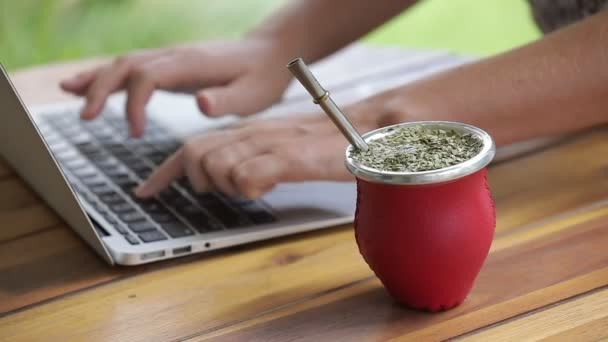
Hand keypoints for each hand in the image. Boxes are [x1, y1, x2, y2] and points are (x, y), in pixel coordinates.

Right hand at [60, 39, 292, 135]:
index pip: (149, 76)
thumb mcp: (253, 94)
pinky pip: (134, 68)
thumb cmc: (263, 77)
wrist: (271, 53)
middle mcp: (176, 56)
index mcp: (192, 64)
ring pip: (125, 63)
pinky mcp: (171, 66)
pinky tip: (91, 86)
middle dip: (102, 88)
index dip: (135, 103)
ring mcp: (172, 58)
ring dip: (97, 77)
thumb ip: (227, 101)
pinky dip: (109, 76)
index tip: (136, 133)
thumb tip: (199, 103)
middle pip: (128, 66)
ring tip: (69, 92)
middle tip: (86, 118)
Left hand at [134, 107, 384, 198]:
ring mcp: (269, 143)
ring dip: (226, 186)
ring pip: (217, 166)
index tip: (145, 192)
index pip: (190, 147)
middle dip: (198, 180)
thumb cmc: (325, 143)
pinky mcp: (289, 156)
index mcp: (246, 131)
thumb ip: (252, 160)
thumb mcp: (279, 150)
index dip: (163, 173)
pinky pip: (249, 177)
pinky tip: (268, 187)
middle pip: (194, 154)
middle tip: (222, 190)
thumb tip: (232, 181)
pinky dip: (250, 189)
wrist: (368, 129)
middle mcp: (251, 133)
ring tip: (255, 186)